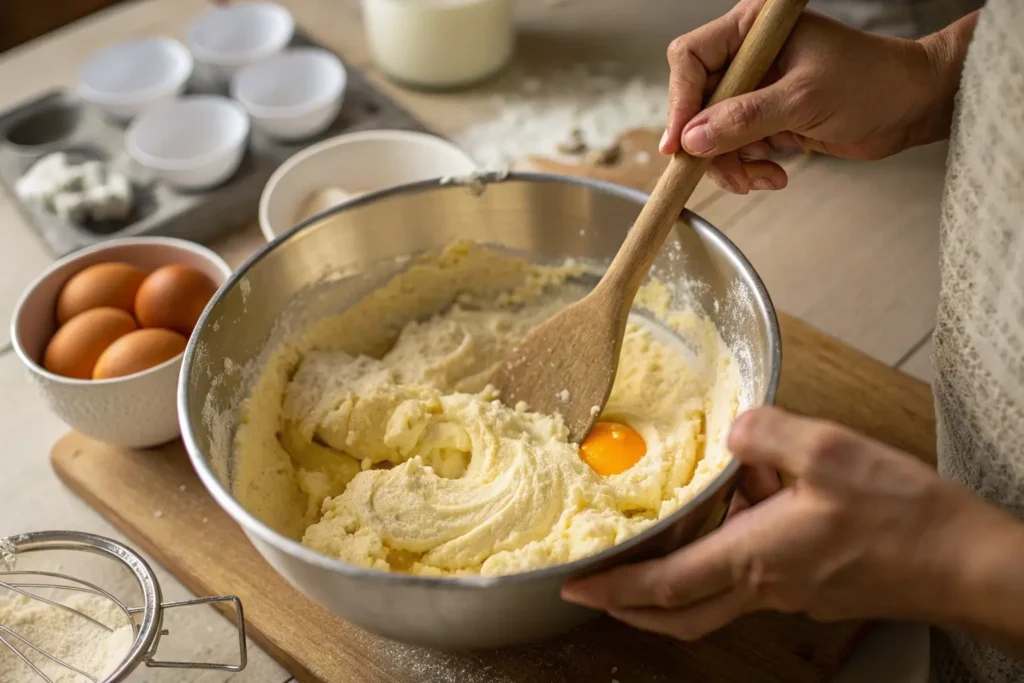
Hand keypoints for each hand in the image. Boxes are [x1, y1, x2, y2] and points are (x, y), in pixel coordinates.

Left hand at [562, 407, 1006, 640]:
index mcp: (754, 556)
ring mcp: (791, 593)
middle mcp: (765, 584)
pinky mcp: (815, 588)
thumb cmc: (901, 516)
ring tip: (665, 539)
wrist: (964, 563)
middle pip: (682, 613)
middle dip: (633, 608)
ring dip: (680, 579)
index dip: (614, 586)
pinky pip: (756, 576)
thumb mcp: (828, 452)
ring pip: (717, 596)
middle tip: (601, 593)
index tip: (576, 585)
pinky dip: (732, 555)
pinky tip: (749, 510)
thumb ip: (766, 434)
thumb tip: (734, 429)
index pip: (665, 583)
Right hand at [660, 0, 953, 193]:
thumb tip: (692, 140)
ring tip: (760, 178)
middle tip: (727, 172)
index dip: (680, 101)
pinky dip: (748, 169)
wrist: (913, 107)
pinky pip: (735, 149)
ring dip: (730, 164)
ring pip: (712, 134)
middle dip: (708, 144)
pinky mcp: (765, 119)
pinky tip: (774, 175)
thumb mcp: (804, 99)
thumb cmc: (873, 83)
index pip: (691, 59)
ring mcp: (755, 90)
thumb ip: (744, 118)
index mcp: (752, 30)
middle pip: (696, 104)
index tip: (678, 144)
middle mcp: (748, 57)